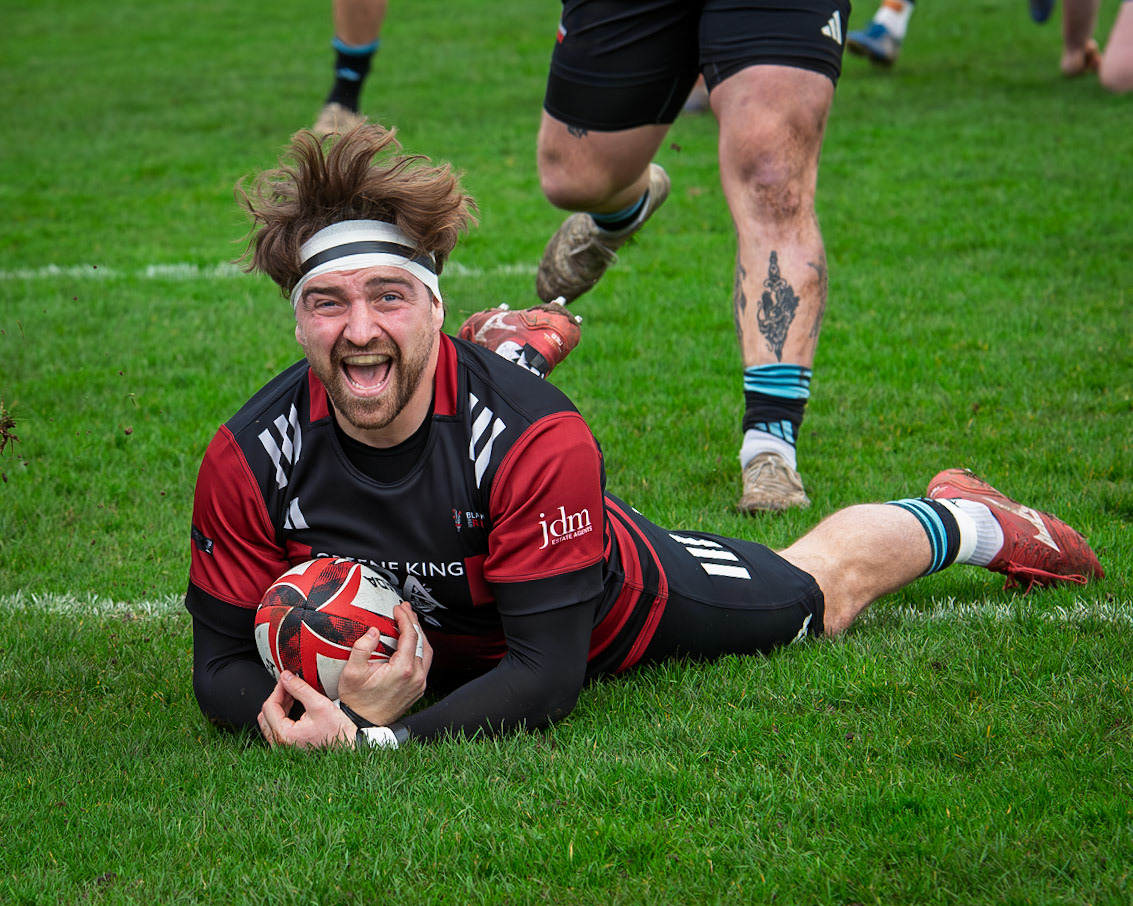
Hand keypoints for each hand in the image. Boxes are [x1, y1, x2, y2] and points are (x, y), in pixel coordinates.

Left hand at [257, 671, 355, 749]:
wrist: (349, 747)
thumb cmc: (337, 732)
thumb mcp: (319, 705)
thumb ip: (300, 689)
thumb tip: (286, 677)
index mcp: (284, 735)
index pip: (269, 706)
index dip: (278, 689)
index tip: (286, 678)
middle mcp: (280, 744)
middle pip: (266, 715)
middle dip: (277, 697)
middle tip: (289, 685)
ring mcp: (284, 747)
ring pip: (270, 722)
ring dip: (279, 706)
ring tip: (293, 694)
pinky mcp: (290, 747)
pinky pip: (277, 729)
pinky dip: (283, 715)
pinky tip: (295, 706)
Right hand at [338, 601, 431, 725]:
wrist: (362, 725)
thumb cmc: (356, 701)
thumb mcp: (351, 673)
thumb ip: (362, 649)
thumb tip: (374, 631)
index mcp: (403, 670)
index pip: (411, 636)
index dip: (405, 618)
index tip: (398, 608)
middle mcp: (415, 677)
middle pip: (422, 642)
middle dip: (414, 622)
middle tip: (405, 610)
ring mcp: (419, 684)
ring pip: (426, 653)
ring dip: (419, 636)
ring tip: (409, 622)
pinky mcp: (418, 690)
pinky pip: (424, 664)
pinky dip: (419, 649)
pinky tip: (410, 644)